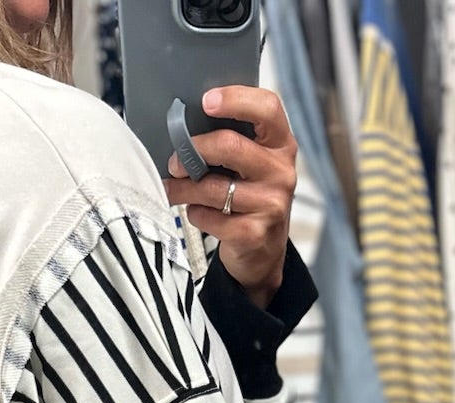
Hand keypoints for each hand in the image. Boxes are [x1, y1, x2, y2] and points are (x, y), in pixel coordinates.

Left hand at [163, 85, 295, 306]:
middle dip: (193, 150)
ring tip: (173, 188)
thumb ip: (234, 138)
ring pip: (213, 187)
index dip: (235, 99)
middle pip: (230, 146)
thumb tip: (186, 123)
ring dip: (184, 188)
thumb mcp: (253, 162)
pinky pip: (210, 217)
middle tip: (175, 161)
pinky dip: (195, 213)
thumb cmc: (251, 195)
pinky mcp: (254, 234)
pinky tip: (196, 211)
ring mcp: (271, 205)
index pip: (267, 108)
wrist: (263, 251)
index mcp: (281, 144)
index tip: (206, 101)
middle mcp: (281, 172)